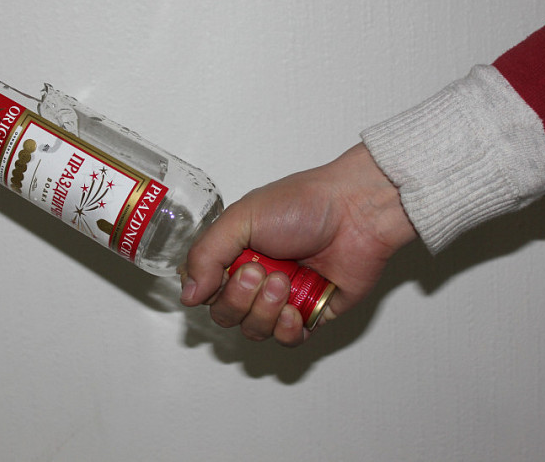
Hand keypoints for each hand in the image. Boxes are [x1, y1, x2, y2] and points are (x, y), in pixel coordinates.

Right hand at [179, 143, 416, 346]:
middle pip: (225, 315)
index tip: (221, 274)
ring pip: (253, 331)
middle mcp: (256, 278)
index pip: (203, 289)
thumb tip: (188, 295)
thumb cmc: (303, 204)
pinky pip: (287, 341)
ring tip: (284, 282)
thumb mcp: (242, 217)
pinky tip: (293, 311)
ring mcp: (283, 298)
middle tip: (260, 271)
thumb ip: (207, 255)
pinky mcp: (311, 314)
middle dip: (238, 298)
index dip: (207, 290)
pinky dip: (286, 331)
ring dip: (264, 311)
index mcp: (235, 253)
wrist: (356, 211)